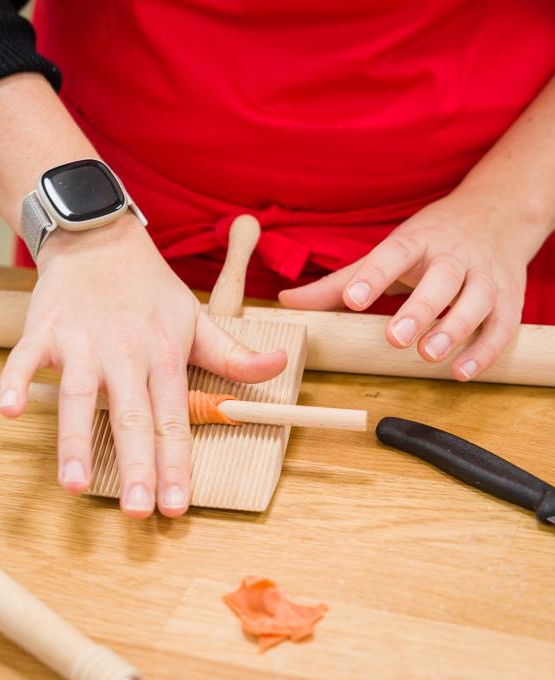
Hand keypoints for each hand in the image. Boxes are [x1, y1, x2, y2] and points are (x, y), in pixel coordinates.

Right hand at [0, 215, 286, 518]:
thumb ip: (232, 354)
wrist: (100, 238)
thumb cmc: (148, 287)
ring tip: (73, 482)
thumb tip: (278, 368)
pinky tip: (7, 409)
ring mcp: (82, 342)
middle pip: (131, 416)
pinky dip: (14, 380)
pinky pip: (25, 357)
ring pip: (79, 396)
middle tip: (136, 511)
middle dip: (134, 466)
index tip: (176, 506)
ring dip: (75, 440)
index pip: (173, 419)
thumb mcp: (196, 317)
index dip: (175, 464)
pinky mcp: (45, 329)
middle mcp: (124, 354)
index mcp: (162, 356)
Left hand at [279, 185, 540, 379]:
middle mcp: (455, 255)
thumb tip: (286, 301)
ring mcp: (486, 275)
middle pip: (441, 279)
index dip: (373, 277)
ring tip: (427, 354)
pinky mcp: (510, 297)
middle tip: (395, 338)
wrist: (498, 212)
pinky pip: (502, 326)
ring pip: (476, 302)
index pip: (393, 254)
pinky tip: (461, 372)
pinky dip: (485, 350)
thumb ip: (337, 282)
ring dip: (454, 329)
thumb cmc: (429, 239)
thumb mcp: (384, 252)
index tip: (352, 299)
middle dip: (420, 308)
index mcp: (417, 240)